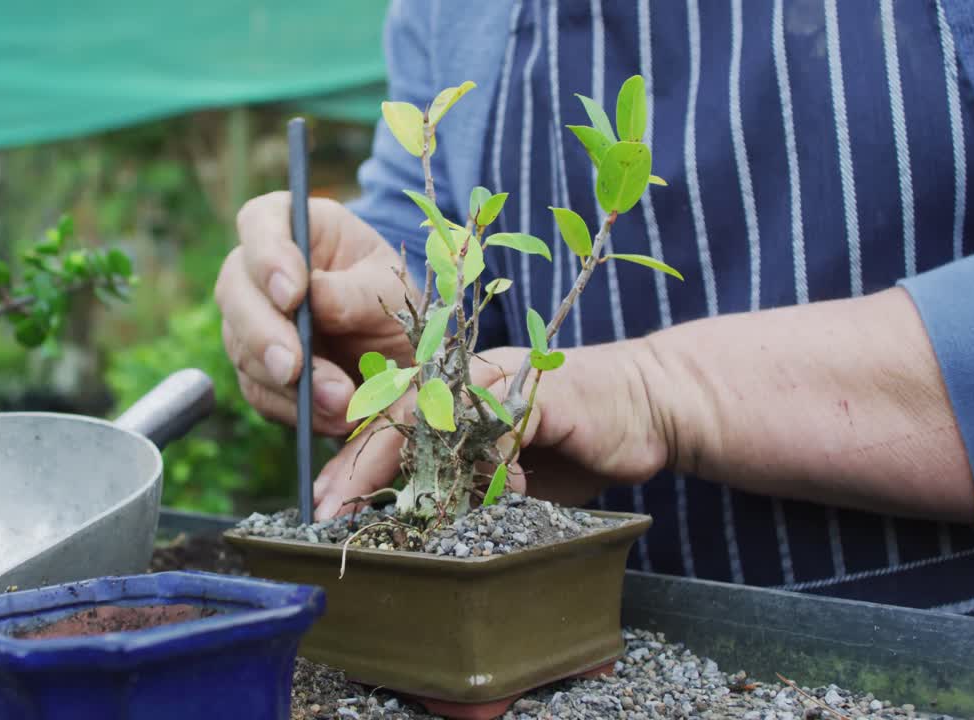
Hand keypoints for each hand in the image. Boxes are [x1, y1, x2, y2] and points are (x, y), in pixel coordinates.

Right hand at [216, 192, 416, 435]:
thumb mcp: (388, 286)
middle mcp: (258, 271)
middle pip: (234, 292)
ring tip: (338, 401)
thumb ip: (355, 292)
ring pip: (242, 349)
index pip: (260, 223)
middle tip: (295, 366)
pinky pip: (260, 392)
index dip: (267, 256)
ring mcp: (250, 322)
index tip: (293, 294)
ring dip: (287, 382)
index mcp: (294, 227)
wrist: (396, 348)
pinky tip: (331, 417)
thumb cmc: (389, 296)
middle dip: (264, 334)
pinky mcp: (256, 369)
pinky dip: (294, 409)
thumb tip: (317, 301)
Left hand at [312, 343, 669, 517]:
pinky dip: (499, 471)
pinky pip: (501, 434)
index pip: (390, 423)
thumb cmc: (575, 443)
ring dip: (413, 468)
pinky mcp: (539, 394)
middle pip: (399, 416)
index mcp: (454, 394)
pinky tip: (501, 496)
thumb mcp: (507, 473)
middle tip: (331, 506)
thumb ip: (463, 485)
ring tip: (391, 509)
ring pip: (439, 419)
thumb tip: (410, 522)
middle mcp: (469, 381)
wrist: (650, 407)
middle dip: (361, 465)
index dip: (353, 462)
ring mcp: (502, 383)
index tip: (323, 502)